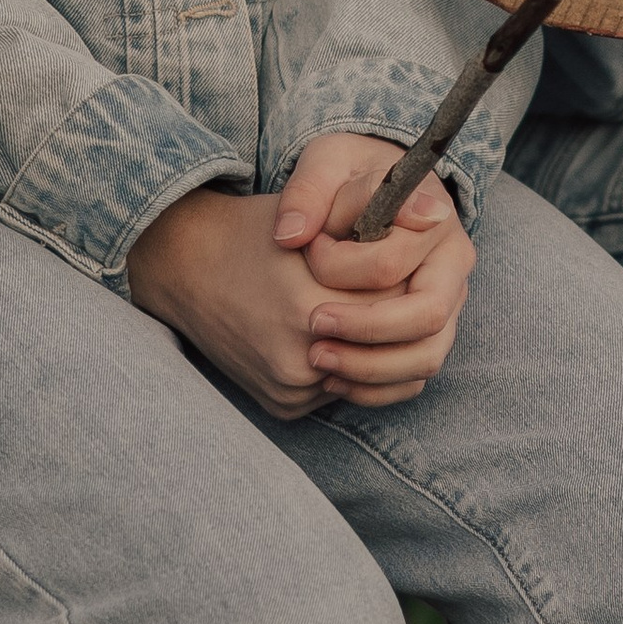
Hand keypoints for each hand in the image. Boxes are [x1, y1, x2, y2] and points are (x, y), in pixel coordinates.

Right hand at [126, 136, 473, 417]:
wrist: (187, 269)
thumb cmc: (256, 232)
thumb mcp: (315, 216)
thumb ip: (372, 221)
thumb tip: (435, 218)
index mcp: (313, 309)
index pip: (400, 302)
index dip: (407, 277)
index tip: (406, 261)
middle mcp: (303, 361)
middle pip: (389, 342)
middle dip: (396, 313)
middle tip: (391, 285)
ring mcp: (292, 391)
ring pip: (370, 371)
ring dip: (375, 344)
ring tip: (366, 307)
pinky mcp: (285, 407)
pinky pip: (338, 390)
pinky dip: (345, 364)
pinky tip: (333, 333)